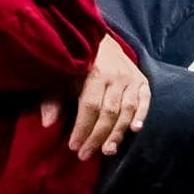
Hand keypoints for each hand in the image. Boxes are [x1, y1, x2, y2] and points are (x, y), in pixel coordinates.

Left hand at [52, 40, 151, 159]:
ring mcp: (131, 78)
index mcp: (95, 73)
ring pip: (127, 110)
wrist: (99, 39)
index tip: (73, 146)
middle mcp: (117, 76)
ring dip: (118, 132)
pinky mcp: (142, 80)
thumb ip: (53, 98)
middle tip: (86, 154)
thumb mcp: (60, 75)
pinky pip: (145, 100)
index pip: (90, 106)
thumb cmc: (76, 62)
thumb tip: (48, 124)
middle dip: (98, 136)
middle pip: (109, 112)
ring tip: (109, 150)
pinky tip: (136, 130)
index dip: (82, 128)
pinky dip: (142, 115)